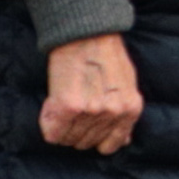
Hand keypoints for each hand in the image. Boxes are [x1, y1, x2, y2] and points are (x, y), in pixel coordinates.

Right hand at [39, 32, 141, 154]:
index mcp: (130, 110)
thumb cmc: (107, 55)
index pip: (110, 146)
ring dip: (61, 125)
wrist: (87, 33)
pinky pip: (52, 133)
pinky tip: (52, 104)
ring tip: (63, 101)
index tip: (86, 127)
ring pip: (67, 139)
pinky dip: (48, 122)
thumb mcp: (127, 84)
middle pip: (85, 143)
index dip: (94, 138)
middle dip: (75, 130)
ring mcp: (91, 112)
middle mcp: (112, 113)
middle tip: (71, 107)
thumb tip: (125, 141)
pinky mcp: (68, 107)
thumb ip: (125, 113)